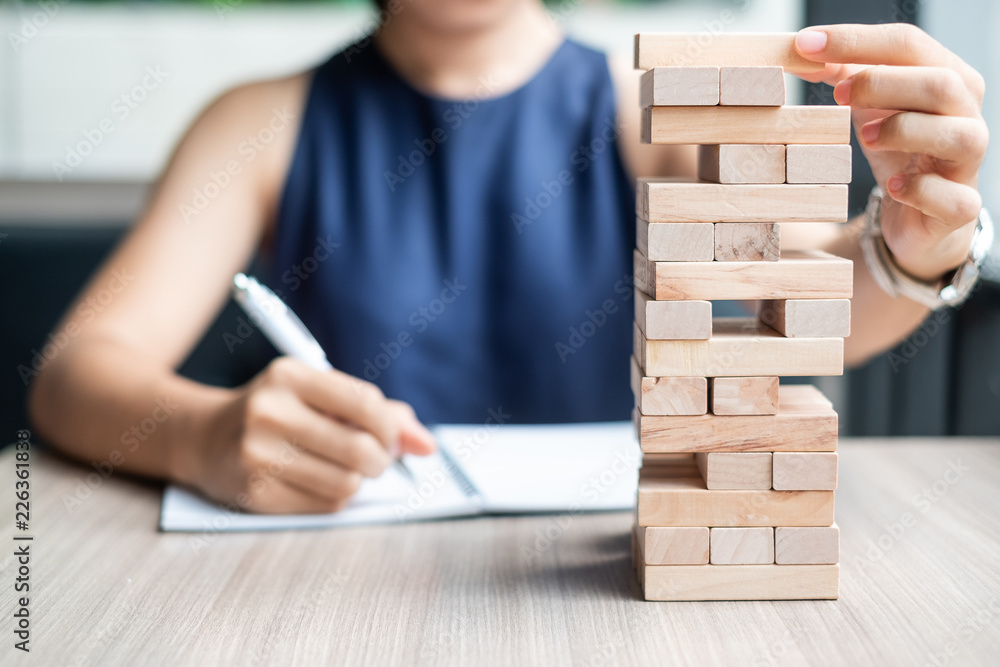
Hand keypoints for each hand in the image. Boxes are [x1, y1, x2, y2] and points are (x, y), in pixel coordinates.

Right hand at [185, 357, 435, 513]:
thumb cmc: (278, 412)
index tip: (391, 437)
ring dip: (358, 481)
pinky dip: (335, 498)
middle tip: (374, 458)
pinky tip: (317, 481)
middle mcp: (270, 412)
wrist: (203, 437)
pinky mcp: (255, 494)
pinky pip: (325, 507)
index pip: (365, 404)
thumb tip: (427, 445)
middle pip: (360, 451)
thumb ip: (378, 412)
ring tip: (343, 468)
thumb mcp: (319, 394)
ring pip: (347, 484)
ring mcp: (258, 456)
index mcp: (289, 376)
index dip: (392, 428)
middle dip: (380, 460)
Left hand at [795, 23, 987, 281]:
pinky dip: (920, 191)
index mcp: (945, 77)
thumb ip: (842, 75)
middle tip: (837, 94)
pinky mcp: (959, 206)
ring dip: (905, 132)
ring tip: (865, 138)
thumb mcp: (867, 106)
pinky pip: (954, 199)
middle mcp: (965, 115)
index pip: (908, 44)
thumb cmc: (896, 149)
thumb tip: (800, 52)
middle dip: (883, 83)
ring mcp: (967, 162)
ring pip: (960, 136)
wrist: (916, 213)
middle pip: (940, 84)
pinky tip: (892, 187)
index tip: (804, 45)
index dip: (856, 41)